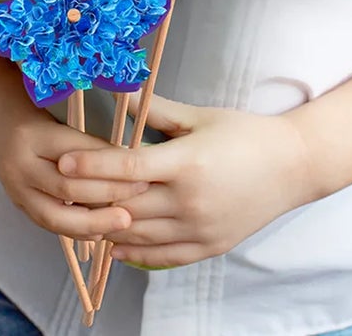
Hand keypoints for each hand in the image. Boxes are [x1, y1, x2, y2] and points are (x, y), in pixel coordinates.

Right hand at [0, 96, 152, 243]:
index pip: (80, 154)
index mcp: (34, 136)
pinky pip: (47, 223)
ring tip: (124, 221)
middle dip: (108, 194)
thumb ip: (87, 139)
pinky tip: (99, 232)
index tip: (143, 168)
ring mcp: (14, 188)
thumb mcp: (58, 112)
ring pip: (55, 216)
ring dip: (93, 222)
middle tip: (141, 194)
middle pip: (68, 188)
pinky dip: (74, 230)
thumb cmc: (31, 103)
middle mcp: (20, 165)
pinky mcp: (16, 202)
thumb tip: (128, 161)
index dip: (112, 165)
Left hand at [55, 91, 312, 269]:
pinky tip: (112, 244)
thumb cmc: (246, 134)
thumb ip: (157, 112)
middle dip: (88, 197)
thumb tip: (120, 96)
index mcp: (187, 164)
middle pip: (125, 204)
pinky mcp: (206, 247)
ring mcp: (197, 229)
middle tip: (59, 189)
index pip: (128, 168)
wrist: (292, 166)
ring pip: (137, 234)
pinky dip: (132, 252)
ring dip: (104, 225)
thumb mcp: (201, 117)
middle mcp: (189, 201)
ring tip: (77, 214)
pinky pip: (159, 256)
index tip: (64, 161)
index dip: (93, 166)